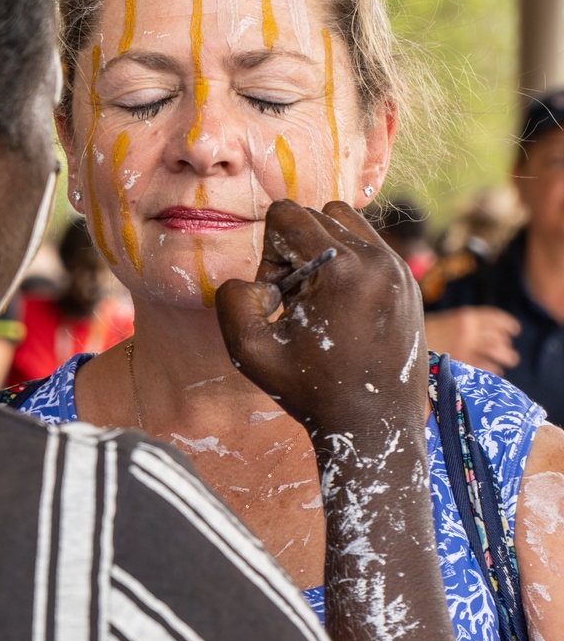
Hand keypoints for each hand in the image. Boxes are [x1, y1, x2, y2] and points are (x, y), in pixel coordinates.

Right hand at [216, 200, 425, 446]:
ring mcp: (399, 268)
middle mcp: (378, 258)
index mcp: (343, 268)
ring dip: (323, 251)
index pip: (287, 215)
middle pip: (317, 215)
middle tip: (297, 302)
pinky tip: (342, 309)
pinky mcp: (408, 281)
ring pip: (346, 223)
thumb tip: (255, 281)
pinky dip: (347, 264)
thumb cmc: (313, 392)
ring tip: (320, 300)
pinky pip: (369, 246)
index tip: (279, 297)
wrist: (374, 425)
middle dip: (296, 250)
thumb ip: (232, 301)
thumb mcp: (251, 353)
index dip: (269, 254)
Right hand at [424, 307, 519, 374]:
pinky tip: (495, 371)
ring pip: (497, 351)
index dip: (507, 324)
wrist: (405, 348)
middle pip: (498, 336)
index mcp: (465, 317)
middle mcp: (469, 331)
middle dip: (506, 344)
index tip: (514, 330)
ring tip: (510, 360)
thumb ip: (463, 325)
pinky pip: (487, 367)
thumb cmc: (420, 335)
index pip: (494, 318)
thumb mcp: (444, 322)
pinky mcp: (463, 365)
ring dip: (507, 356)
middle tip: (509, 351)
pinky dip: (494, 369)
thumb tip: (483, 333)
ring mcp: (467, 349)